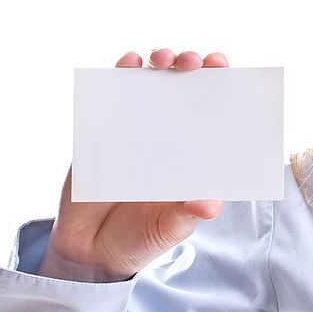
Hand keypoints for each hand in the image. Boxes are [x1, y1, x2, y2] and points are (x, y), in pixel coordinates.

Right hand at [39, 49, 229, 281]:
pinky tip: (128, 62)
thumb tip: (210, 205)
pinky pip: (114, 96)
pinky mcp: (105, 132)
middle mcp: (170, 137)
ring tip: (163, 59)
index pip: (213, 113)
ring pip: (152, 85)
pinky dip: (121, 74)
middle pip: (185, 89)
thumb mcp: (169, 230)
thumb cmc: (141, 238)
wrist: (89, 252)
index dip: (221, 87)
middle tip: (193, 62)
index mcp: (194, 156)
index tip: (223, 68)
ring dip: (159, 63)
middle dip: (191, 67)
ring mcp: (137, 130)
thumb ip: (186, 216)